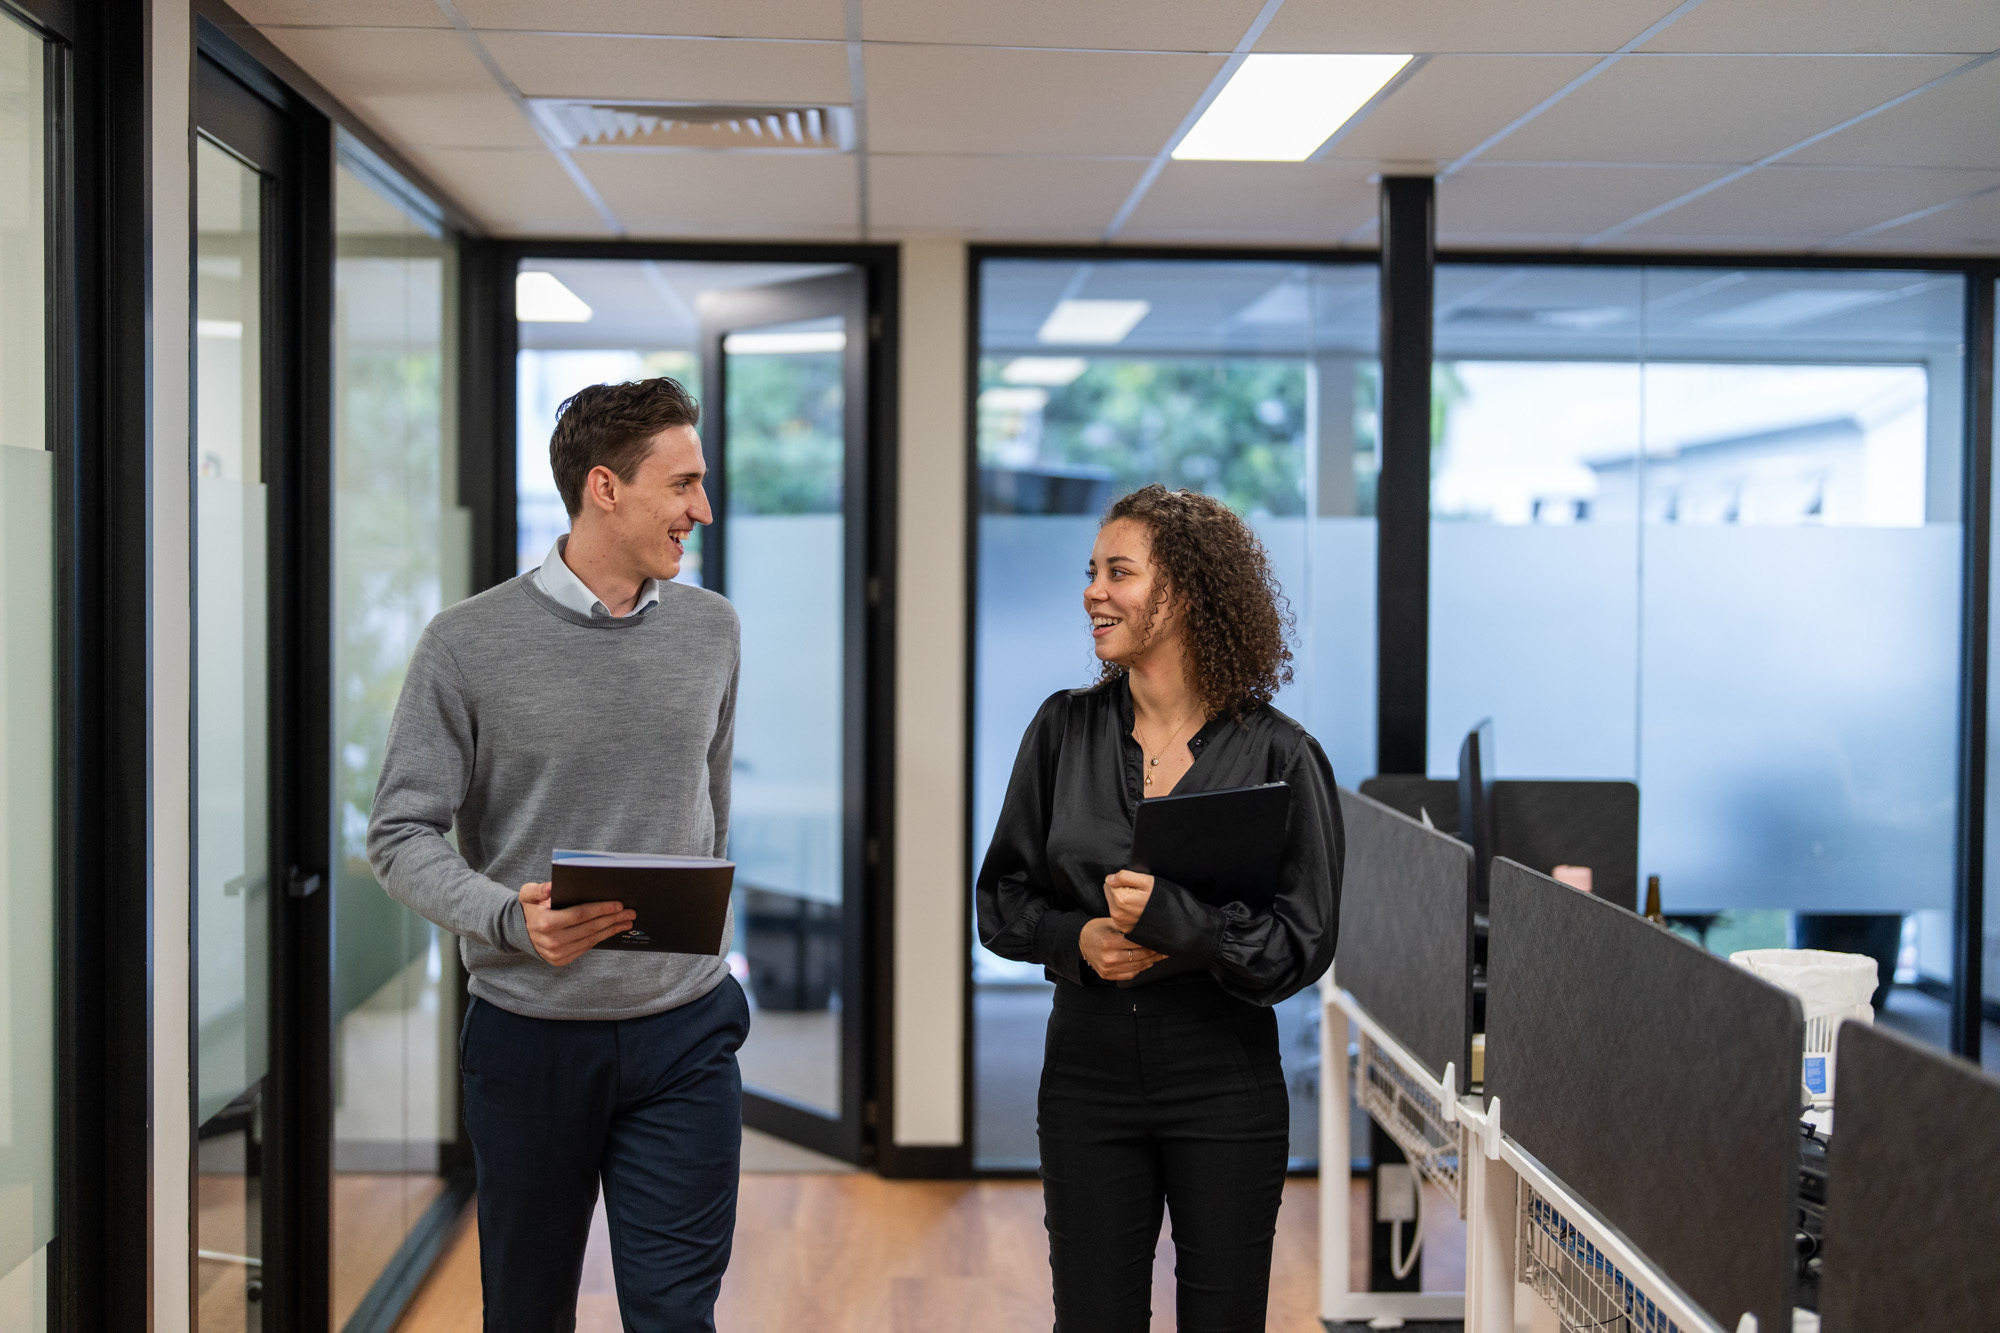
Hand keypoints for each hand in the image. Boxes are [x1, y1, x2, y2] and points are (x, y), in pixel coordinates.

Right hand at [518, 881, 634, 965]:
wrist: (519, 932)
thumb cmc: (529, 908)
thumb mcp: (527, 894)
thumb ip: (538, 889)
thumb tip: (552, 887)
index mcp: (546, 923)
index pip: (580, 915)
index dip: (601, 909)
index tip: (618, 904)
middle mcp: (552, 941)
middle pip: (590, 928)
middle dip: (612, 919)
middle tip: (630, 912)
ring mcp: (557, 954)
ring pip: (591, 940)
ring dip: (611, 930)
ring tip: (626, 921)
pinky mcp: (561, 960)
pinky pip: (586, 948)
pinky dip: (600, 938)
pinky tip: (611, 930)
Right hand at [1080, 917, 1163, 980]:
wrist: (1080, 942)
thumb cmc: (1098, 929)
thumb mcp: (1111, 922)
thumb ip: (1129, 927)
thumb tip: (1151, 929)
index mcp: (1109, 941)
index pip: (1138, 943)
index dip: (1152, 942)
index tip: (1162, 939)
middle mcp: (1108, 957)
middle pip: (1140, 956)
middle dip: (1155, 953)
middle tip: (1166, 948)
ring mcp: (1108, 968)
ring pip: (1137, 967)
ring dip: (1151, 962)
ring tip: (1160, 956)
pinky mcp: (1107, 975)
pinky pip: (1129, 975)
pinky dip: (1140, 969)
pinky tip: (1147, 963)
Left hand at [1103, 870, 1155, 933]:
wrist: (1171, 919)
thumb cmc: (1160, 899)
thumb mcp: (1146, 881)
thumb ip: (1124, 876)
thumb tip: (1109, 878)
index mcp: (1120, 898)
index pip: (1109, 882)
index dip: (1121, 881)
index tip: (1134, 886)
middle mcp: (1117, 912)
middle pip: (1110, 893)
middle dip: (1120, 891)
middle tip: (1137, 894)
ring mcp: (1120, 922)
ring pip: (1114, 904)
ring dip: (1123, 901)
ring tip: (1139, 903)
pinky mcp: (1124, 928)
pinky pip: (1119, 914)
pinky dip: (1126, 911)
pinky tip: (1138, 911)